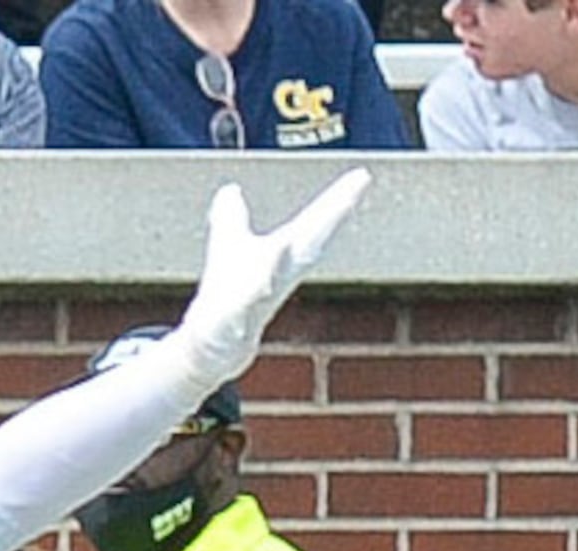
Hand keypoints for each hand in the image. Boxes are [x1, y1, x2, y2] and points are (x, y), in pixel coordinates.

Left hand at [166, 169, 370, 389]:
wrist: (215, 347)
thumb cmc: (226, 295)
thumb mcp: (226, 247)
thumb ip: (232, 217)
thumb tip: (230, 190)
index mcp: (282, 257)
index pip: (315, 224)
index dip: (338, 201)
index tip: (362, 176)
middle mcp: (275, 278)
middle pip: (306, 247)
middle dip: (328, 221)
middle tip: (350, 194)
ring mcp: (253, 304)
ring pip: (268, 282)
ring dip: (275, 265)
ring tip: (283, 242)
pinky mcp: (230, 328)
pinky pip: (236, 318)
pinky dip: (240, 310)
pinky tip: (246, 302)